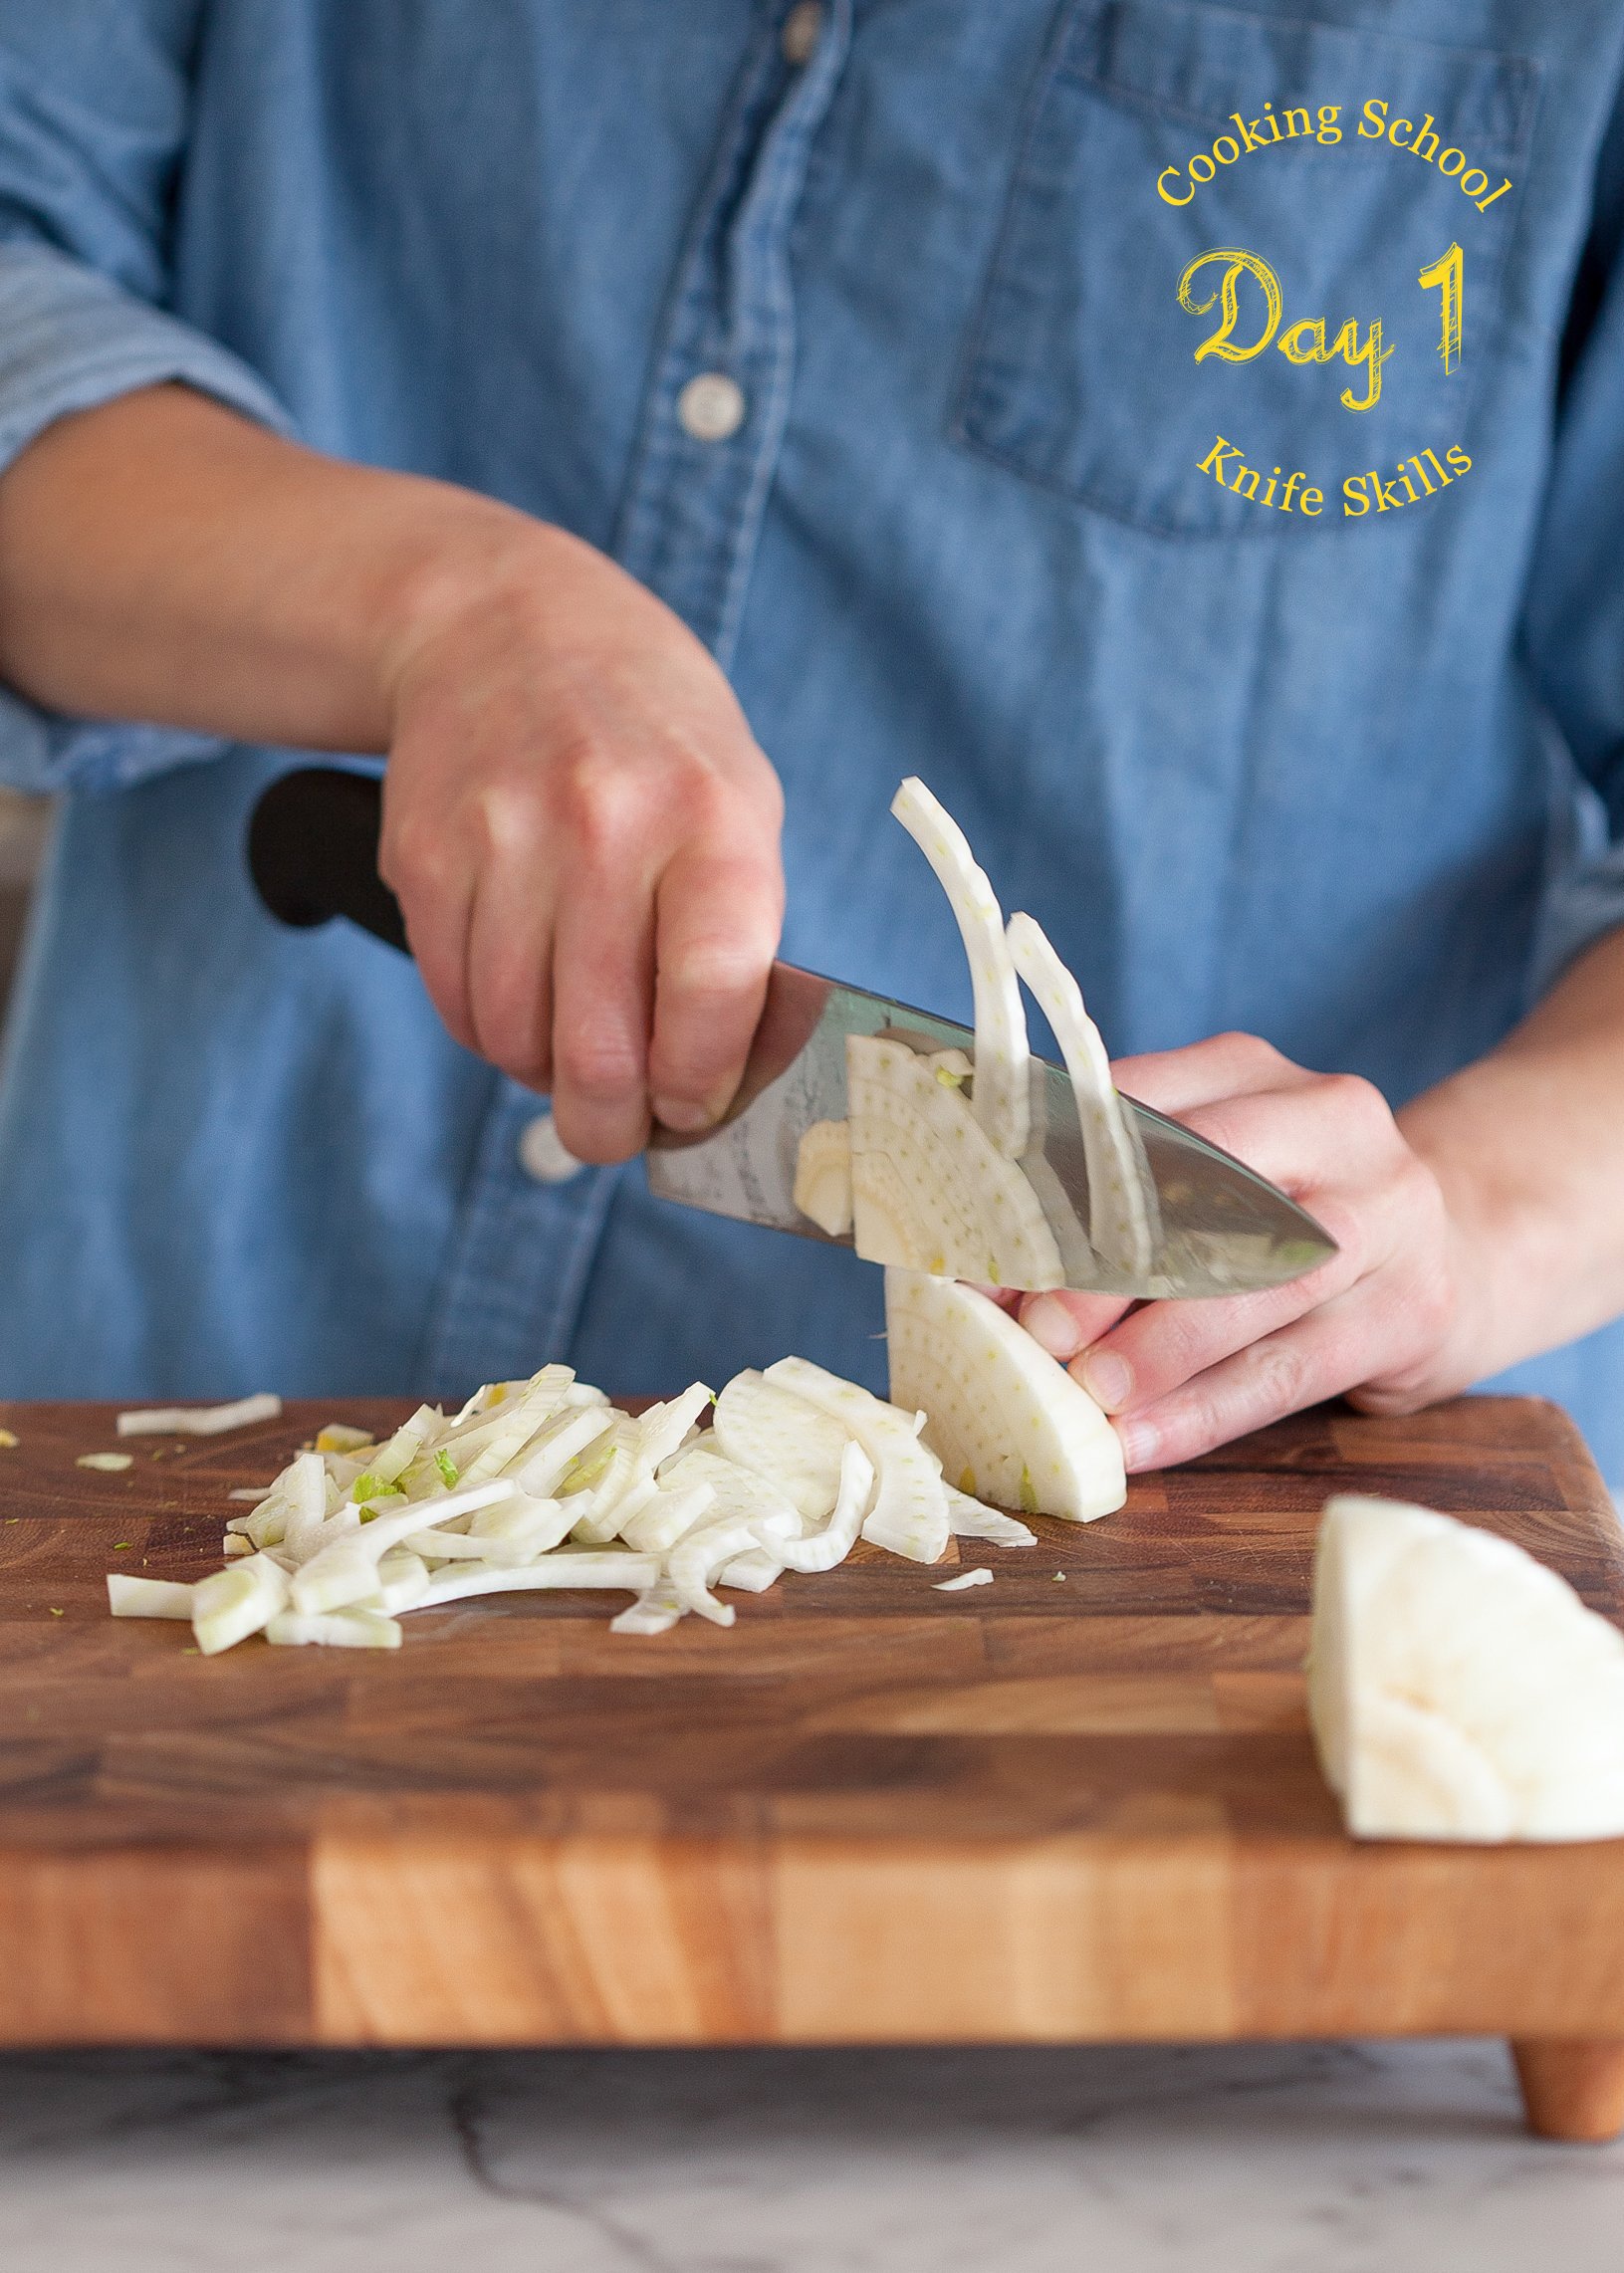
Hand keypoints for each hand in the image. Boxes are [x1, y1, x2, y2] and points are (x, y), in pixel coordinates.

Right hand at [377, 521, 783, 1161]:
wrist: (506, 624)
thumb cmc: (652, 744)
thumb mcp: (735, 807)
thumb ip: (737, 943)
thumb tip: (713, 1092)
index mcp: (711, 820)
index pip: (710, 994)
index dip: (697, 1083)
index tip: (688, 1107)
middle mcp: (605, 827)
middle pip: (598, 1048)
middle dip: (608, 1125)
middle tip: (614, 1133)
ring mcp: (504, 839)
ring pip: (515, 1039)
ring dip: (543, 1073)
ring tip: (570, 1044)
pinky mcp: (424, 856)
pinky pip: (456, 1002)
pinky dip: (489, 1029)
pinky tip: (520, 996)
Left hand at [999, 1032, 1484, 1470]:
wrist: (1460, 1252)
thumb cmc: (1285, 1215)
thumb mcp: (1211, 1170)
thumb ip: (1110, 1200)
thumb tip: (976, 1272)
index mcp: (1251, 1070)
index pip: (1134, 1108)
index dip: (1048, 1181)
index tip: (977, 1250)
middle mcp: (1330, 1119)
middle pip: (1206, 1181)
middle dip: (1108, 1261)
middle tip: (1031, 1328)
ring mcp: (1388, 1212)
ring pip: (1260, 1279)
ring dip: (1158, 1346)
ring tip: (1085, 1394)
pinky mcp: (1415, 1306)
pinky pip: (1293, 1366)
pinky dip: (1206, 1411)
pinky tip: (1142, 1444)